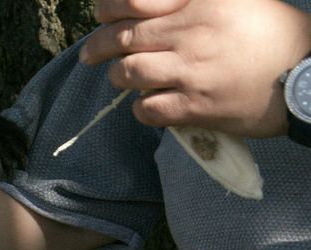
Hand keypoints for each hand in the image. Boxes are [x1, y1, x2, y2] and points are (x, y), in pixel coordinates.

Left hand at [80, 0, 310, 136]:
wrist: (306, 76)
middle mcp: (192, 32)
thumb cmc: (274, 36)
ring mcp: (192, 71)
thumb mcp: (238, 1)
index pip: (135, 1)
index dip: (109, 9)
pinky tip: (148, 104)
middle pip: (124, 38)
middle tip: (90, 55)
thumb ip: (194, 2)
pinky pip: (148, 109)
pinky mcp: (196, 106)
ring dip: (118, 77)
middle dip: (99, 47)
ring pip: (130, 73)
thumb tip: (153, 6)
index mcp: (201, 2)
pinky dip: (141, 108)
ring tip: (120, 79)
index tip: (102, 16)